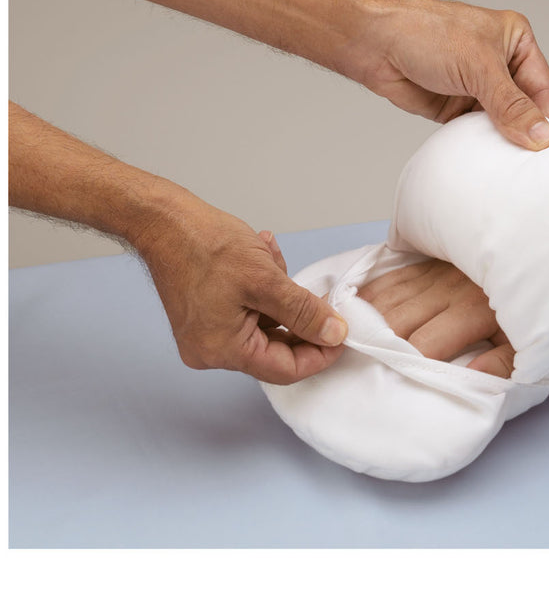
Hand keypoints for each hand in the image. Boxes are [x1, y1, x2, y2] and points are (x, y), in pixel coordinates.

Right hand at [136, 200, 348, 384]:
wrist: (163, 221)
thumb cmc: (203, 245)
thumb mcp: (266, 279)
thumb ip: (304, 312)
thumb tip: (334, 335)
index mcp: (223, 350)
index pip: (285, 370)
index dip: (320, 354)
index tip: (342, 334)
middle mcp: (211, 350)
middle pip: (276, 349)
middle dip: (300, 317)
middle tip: (317, 291)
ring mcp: (206, 334)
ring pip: (266, 325)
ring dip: (281, 296)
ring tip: (271, 259)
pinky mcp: (206, 316)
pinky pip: (249, 311)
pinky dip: (264, 289)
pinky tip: (263, 256)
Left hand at [344, 0, 548, 150]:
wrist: (373, 43)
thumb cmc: (424, 34)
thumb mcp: (478, 68)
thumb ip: (511, 105)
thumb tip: (542, 136)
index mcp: (515, 40)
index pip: (541, 86)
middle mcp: (499, 63)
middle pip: (524, 107)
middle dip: (528, 134)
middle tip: (537, 166)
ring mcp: (477, 86)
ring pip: (501, 122)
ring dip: (504, 143)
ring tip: (514, 169)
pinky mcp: (455, 106)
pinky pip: (476, 132)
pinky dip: (481, 146)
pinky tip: (487, 162)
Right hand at [358, 258, 514, 377]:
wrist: (534, 255)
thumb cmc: (526, 308)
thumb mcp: (526, 342)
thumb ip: (501, 364)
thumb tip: (472, 379)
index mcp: (470, 312)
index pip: (424, 345)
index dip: (401, 364)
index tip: (384, 380)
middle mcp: (447, 290)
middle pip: (397, 321)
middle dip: (375, 343)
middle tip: (351, 362)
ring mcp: (435, 272)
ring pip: (390, 296)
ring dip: (367, 317)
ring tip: (345, 336)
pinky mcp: (429, 260)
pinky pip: (394, 276)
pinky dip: (372, 291)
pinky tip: (356, 304)